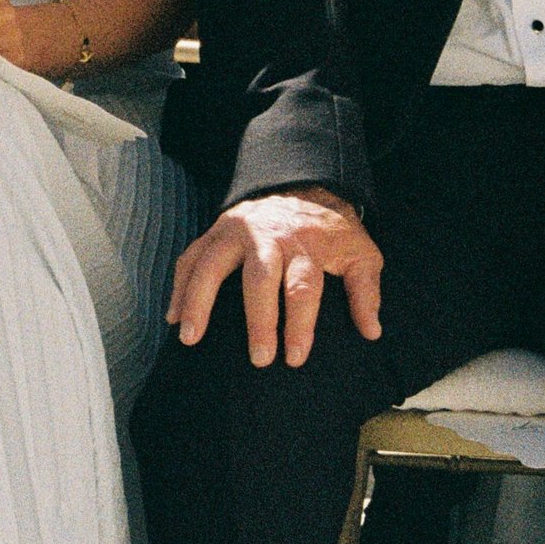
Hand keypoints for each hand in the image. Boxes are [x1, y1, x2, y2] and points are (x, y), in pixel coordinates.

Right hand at [168, 186, 383, 369]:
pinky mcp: (215, 231)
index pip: (303, 287)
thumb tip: (371, 331)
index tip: (296, 357)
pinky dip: (179, 287)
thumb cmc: (331, 231)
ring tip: (190, 338)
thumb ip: (366, 291)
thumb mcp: (361, 253)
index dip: (300, 324)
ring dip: (198, 301)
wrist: (301, 185)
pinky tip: (173, 317)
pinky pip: (190, 258)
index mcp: (306, 245)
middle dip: (258, 320)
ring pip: (212, 265)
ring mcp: (236, 232)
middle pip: (259, 279)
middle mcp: (268, 237)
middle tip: (259, 359)